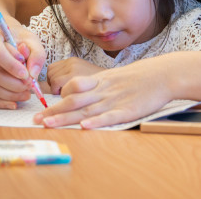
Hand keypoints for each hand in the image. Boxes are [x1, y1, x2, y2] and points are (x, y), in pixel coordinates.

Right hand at [0, 22, 45, 108]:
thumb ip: (37, 54)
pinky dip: (2, 101)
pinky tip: (15, 103)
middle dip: (14, 84)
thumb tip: (33, 73)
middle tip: (30, 86)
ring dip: (10, 94)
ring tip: (26, 94)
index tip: (26, 75)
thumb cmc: (20, 39)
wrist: (6, 39)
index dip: (12, 67)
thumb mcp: (32, 41)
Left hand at [34, 56, 172, 127]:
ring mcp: (115, 100)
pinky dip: (97, 121)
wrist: (163, 74)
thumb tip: (83, 92)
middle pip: (74, 100)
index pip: (73, 88)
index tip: (42, 107)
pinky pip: (110, 116)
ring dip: (66, 118)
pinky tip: (85, 126)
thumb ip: (100, 85)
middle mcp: (104, 90)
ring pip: (86, 109)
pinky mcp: (128, 109)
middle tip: (36, 120)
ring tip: (49, 124)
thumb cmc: (141, 76)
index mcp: (101, 81)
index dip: (56, 98)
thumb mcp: (116, 76)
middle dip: (54, 111)